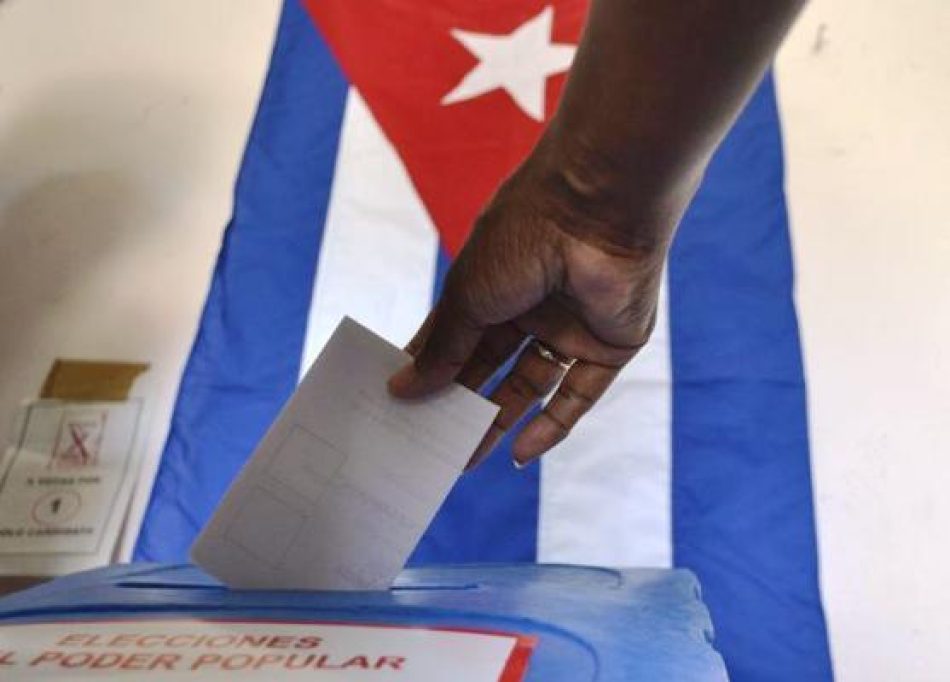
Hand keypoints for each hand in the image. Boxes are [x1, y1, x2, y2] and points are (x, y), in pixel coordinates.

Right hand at [388, 136, 688, 468]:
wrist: (595, 210)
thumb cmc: (520, 237)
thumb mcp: (467, 297)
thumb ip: (439, 349)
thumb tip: (400, 388)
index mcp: (491, 285)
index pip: (454, 338)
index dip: (429, 372)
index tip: (400, 407)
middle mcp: (529, 308)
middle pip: (490, 368)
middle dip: (462, 405)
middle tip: (431, 444)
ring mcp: (569, 328)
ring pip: (531, 387)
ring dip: (500, 421)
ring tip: (465, 459)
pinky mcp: (608, 347)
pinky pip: (578, 396)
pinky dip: (551, 426)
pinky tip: (519, 453)